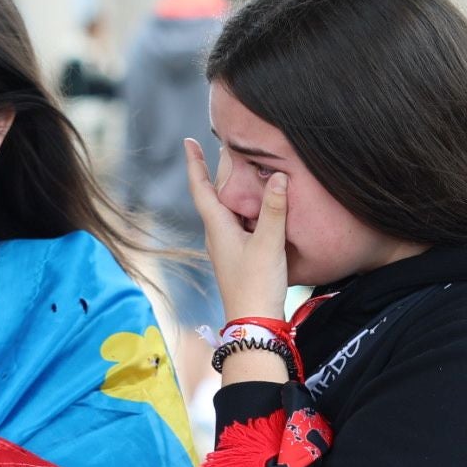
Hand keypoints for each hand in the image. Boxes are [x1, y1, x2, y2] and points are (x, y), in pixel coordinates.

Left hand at [183, 137, 289, 318]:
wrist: (255, 324)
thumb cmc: (257, 284)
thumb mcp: (269, 243)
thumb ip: (275, 209)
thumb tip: (278, 176)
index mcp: (217, 228)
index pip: (201, 189)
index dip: (195, 164)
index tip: (188, 142)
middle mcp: (217, 236)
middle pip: (215, 197)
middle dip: (219, 173)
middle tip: (228, 150)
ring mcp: (227, 249)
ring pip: (228, 212)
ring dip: (235, 193)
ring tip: (247, 174)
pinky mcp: (239, 259)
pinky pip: (240, 226)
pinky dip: (247, 212)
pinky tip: (262, 209)